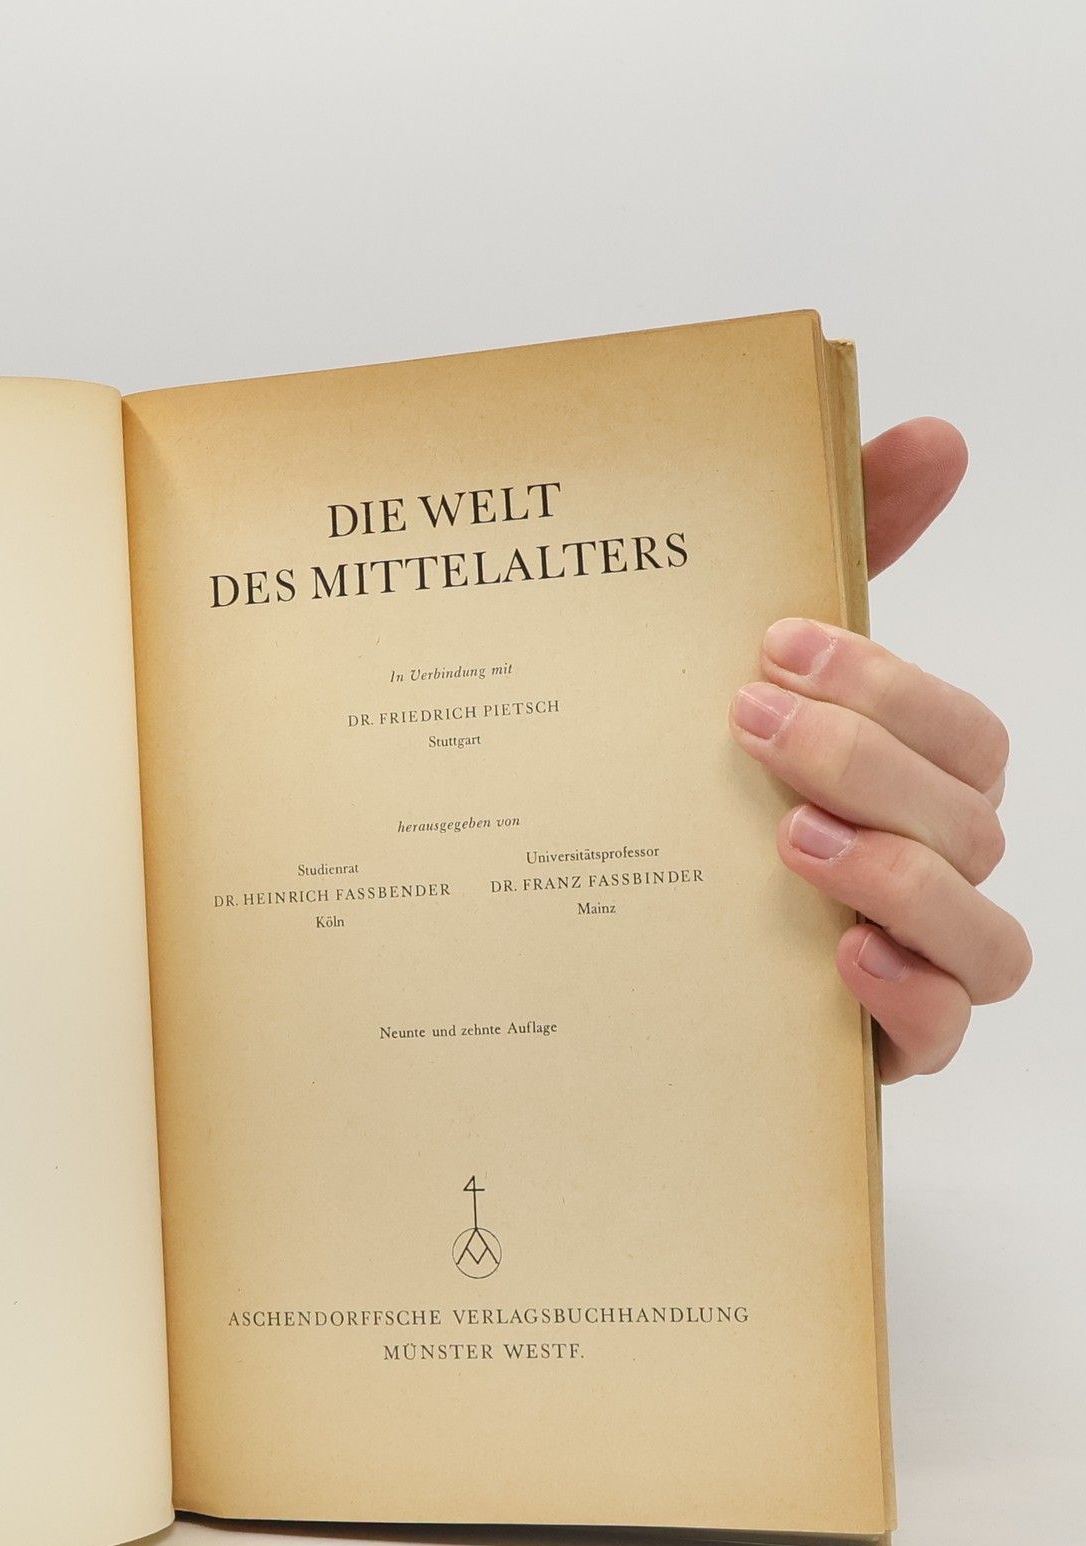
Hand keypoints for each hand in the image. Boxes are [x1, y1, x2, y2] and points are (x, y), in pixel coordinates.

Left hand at [730, 418, 1029, 1081]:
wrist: (624, 964)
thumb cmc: (717, 811)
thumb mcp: (754, 689)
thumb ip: (846, 560)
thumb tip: (936, 432)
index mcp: (919, 785)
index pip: (957, 728)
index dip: (883, 681)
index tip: (772, 642)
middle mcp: (934, 871)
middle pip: (968, 815)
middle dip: (867, 759)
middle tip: (748, 724)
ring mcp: (918, 964)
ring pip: (983, 932)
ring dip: (896, 875)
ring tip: (790, 839)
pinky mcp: (881, 1050)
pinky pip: (941, 1032)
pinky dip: (907, 993)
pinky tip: (836, 951)